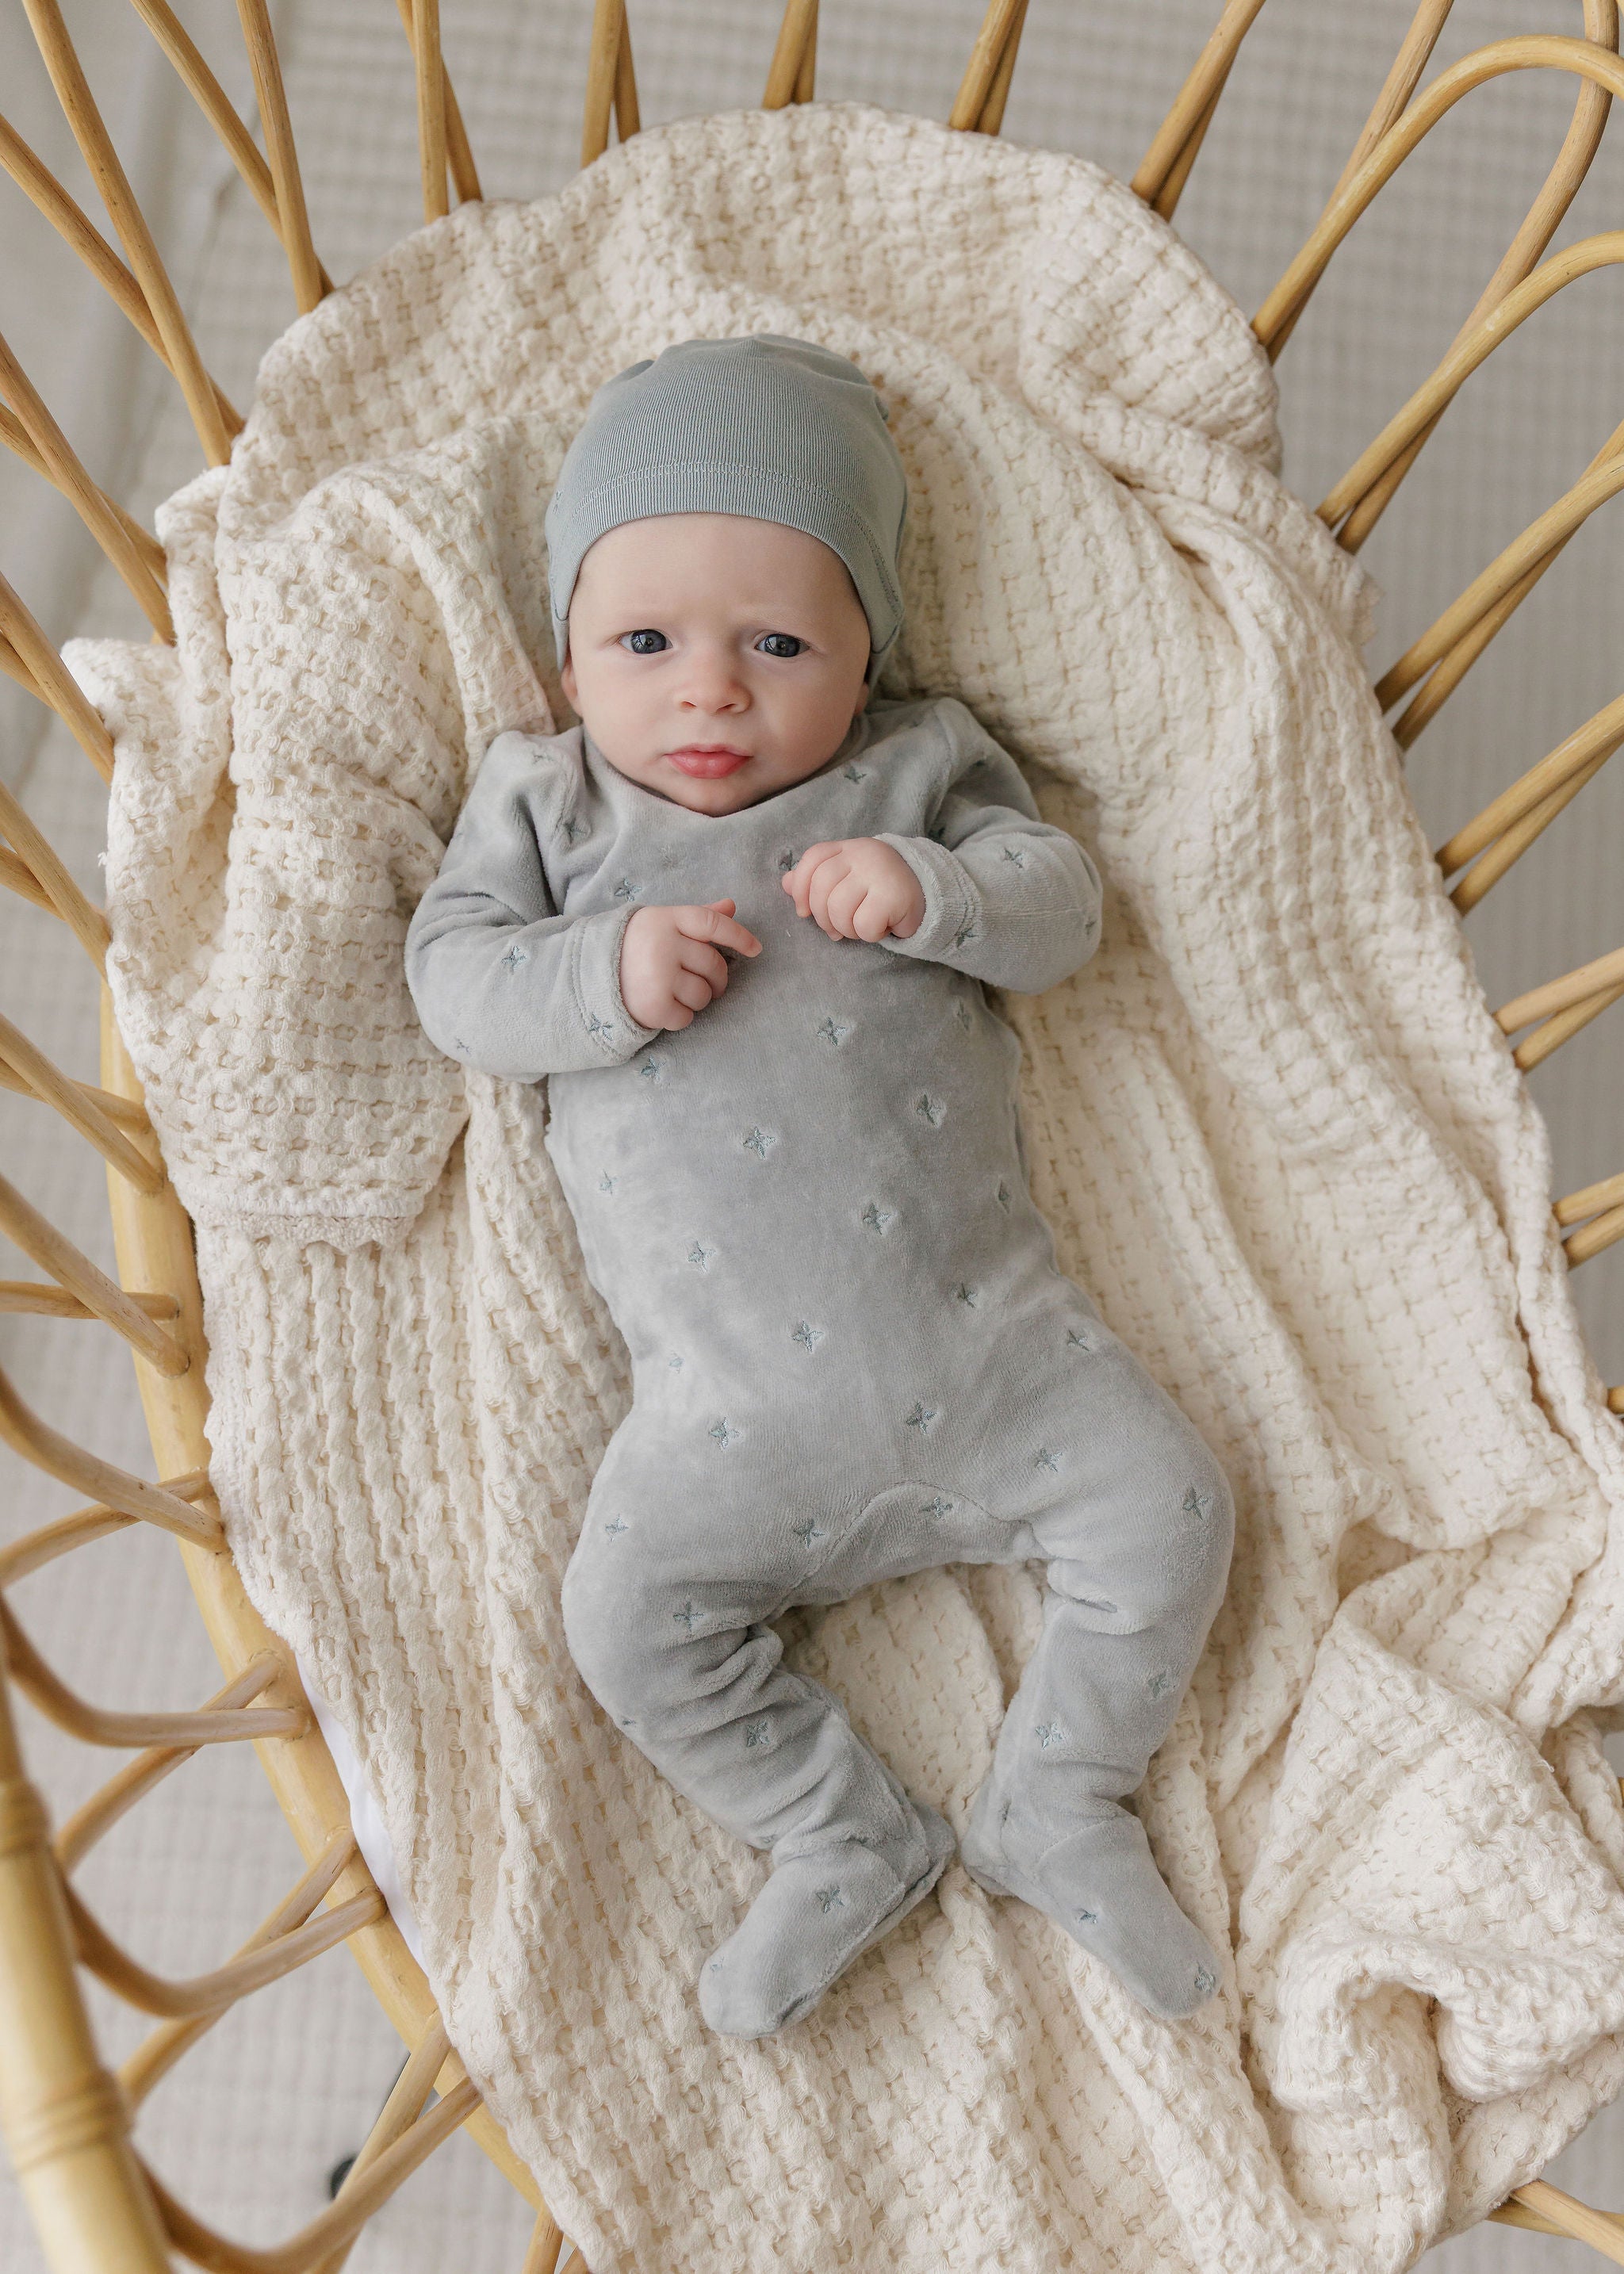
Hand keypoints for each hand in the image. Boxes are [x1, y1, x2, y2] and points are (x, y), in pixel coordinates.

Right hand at [618, 898, 761, 1030]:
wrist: (590, 975)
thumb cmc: (636, 947)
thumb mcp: (662, 924)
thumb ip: (698, 917)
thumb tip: (732, 906)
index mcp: (666, 919)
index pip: (712, 923)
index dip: (738, 936)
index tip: (755, 950)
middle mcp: (663, 945)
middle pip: (714, 965)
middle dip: (717, 980)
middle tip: (706, 984)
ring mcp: (658, 976)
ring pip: (704, 995)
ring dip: (697, 1000)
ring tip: (675, 992)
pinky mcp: (653, 1006)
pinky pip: (687, 1017)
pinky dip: (680, 1017)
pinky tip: (664, 1007)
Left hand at [781, 839, 925, 942]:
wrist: (926, 895)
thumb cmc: (877, 891)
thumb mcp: (845, 880)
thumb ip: (814, 880)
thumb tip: (785, 883)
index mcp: (847, 848)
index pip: (812, 859)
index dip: (800, 889)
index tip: (803, 912)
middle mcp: (862, 853)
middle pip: (821, 888)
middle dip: (822, 918)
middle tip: (836, 930)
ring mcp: (879, 872)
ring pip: (839, 909)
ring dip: (847, 929)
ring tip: (861, 927)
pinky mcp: (894, 894)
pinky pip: (863, 925)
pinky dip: (869, 935)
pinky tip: (882, 927)